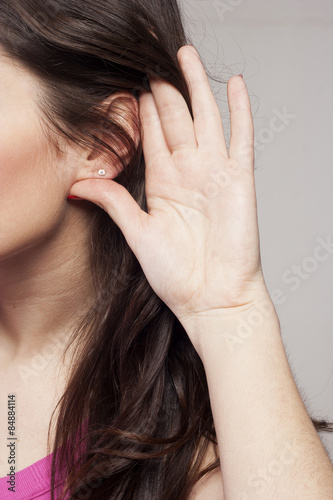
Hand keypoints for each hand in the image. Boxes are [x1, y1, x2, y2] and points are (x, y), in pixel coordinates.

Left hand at [69, 45, 267, 326]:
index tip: (130, 83)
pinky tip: (234, 85)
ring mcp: (214, 173)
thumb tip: (77, 184)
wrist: (213, 298)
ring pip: (204, 118)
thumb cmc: (178, 275)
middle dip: (163, 90)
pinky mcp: (240, 179)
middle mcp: (188, 174)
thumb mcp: (138, 234)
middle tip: (151, 61)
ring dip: (194, 87)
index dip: (141, 109)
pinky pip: (241, 137)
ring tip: (184, 56)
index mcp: (163, 185)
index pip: (150, 136)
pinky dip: (239, 110)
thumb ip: (114, 203)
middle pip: (174, 120)